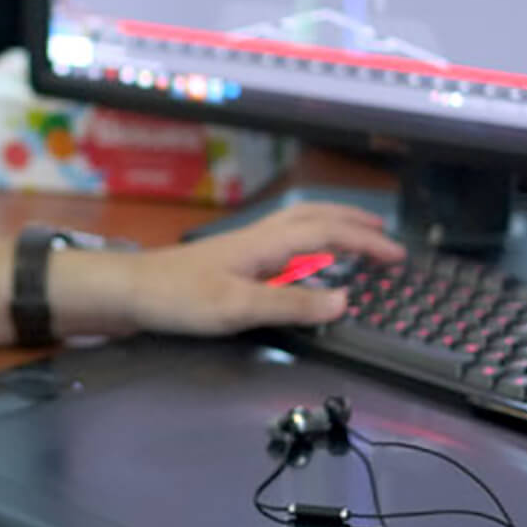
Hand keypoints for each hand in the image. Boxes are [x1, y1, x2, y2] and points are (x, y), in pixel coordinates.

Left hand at [117, 200, 404, 336]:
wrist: (128, 291)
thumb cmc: (178, 298)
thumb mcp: (237, 308)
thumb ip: (291, 304)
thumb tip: (345, 300)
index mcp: (265, 244)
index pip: (328, 233)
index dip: (366, 242)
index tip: (398, 256)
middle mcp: (258, 238)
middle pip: (314, 218)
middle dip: (353, 223)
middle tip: (384, 235)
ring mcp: (243, 247)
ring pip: (298, 224)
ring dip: (331, 226)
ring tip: (354, 237)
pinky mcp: (230, 260)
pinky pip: (283, 241)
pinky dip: (308, 242)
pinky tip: (303, 261)